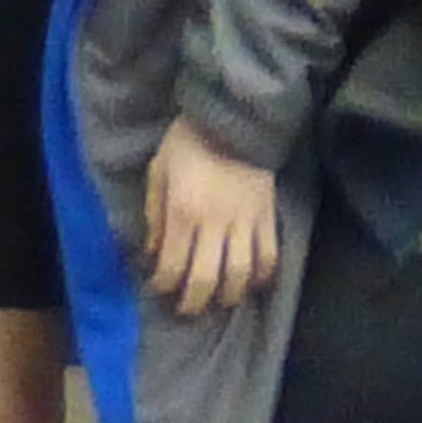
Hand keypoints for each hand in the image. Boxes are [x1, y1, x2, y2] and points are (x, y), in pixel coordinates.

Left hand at [142, 116, 279, 317]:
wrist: (234, 114)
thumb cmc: (188, 141)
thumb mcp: (158, 170)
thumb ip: (154, 215)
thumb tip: (152, 254)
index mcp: (183, 210)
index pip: (173, 266)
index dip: (163, 285)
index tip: (159, 286)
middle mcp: (215, 222)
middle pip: (206, 279)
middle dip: (194, 303)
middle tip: (187, 308)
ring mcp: (246, 220)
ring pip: (240, 274)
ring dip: (228, 295)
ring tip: (219, 299)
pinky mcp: (268, 215)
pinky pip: (269, 255)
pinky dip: (261, 275)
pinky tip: (250, 281)